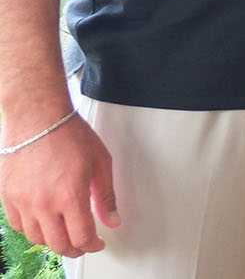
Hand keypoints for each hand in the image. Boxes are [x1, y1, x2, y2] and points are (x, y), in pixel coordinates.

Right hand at [0, 112, 117, 256]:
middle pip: (59, 244)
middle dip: (75, 248)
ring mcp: (23, 201)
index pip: (82, 237)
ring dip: (53, 240)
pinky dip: (32, 229)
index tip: (98, 242)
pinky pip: (18, 225)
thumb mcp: (101, 163)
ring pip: (37, 238)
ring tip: (65, 232)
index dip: (93, 245)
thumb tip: (112, 219)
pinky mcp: (8, 196)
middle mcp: (44, 203)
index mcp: (70, 196)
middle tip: (84, 243)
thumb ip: (106, 196)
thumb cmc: (69, 134)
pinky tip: (43, 222)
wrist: (37, 117)